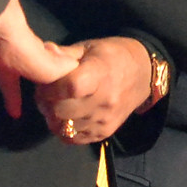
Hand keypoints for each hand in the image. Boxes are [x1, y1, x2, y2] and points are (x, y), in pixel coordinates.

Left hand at [0, 0, 82, 118]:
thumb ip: (56, 75)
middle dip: (7, 83)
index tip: (43, 100)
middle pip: (2, 68)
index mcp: (22, 50)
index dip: (42, 85)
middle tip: (12, 109)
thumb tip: (73, 82)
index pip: (36, 69)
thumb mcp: (44, 63)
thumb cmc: (17, 42)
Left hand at [36, 38, 154, 144]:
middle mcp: (105, 101)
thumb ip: (65, 53)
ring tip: (54, 104)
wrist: (143, 75)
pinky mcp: (104, 133)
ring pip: (63, 128)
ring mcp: (105, 120)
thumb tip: (43, 51)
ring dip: (52, 117)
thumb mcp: (90, 47)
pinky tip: (65, 116)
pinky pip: (73, 139)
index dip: (51, 87)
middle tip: (44, 93)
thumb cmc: (113, 56)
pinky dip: (63, 130)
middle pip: (62, 111)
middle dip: (45, 102)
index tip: (44, 82)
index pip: (71, 87)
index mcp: (100, 73)